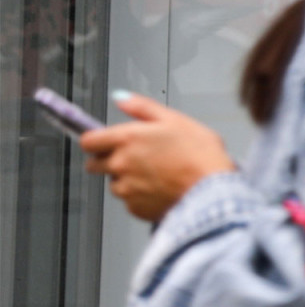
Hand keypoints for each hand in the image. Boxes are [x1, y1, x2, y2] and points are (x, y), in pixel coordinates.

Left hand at [80, 92, 234, 222]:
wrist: (213, 189)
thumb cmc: (199, 154)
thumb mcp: (175, 119)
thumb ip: (142, 107)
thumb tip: (121, 98)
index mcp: (127, 139)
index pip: (88, 141)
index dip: (97, 140)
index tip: (105, 141)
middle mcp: (120, 165)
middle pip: (95, 164)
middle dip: (110, 160)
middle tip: (138, 156)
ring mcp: (126, 189)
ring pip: (115, 184)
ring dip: (127, 179)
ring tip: (157, 174)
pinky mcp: (135, 208)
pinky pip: (130, 202)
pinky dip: (141, 196)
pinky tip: (162, 188)